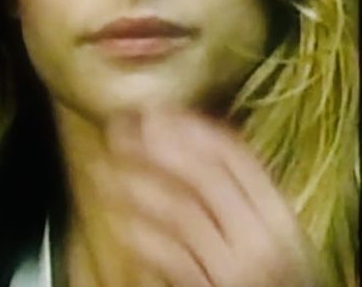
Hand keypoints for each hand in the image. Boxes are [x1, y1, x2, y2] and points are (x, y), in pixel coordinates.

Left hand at [100, 112, 317, 286]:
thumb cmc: (268, 276)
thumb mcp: (265, 231)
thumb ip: (236, 193)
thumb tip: (184, 140)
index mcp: (278, 215)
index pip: (234, 155)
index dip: (190, 126)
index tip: (154, 110)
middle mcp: (261, 237)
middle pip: (204, 175)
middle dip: (156, 145)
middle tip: (118, 127)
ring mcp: (236, 269)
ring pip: (181, 212)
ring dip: (136, 185)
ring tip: (101, 169)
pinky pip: (172, 259)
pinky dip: (143, 237)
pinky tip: (119, 222)